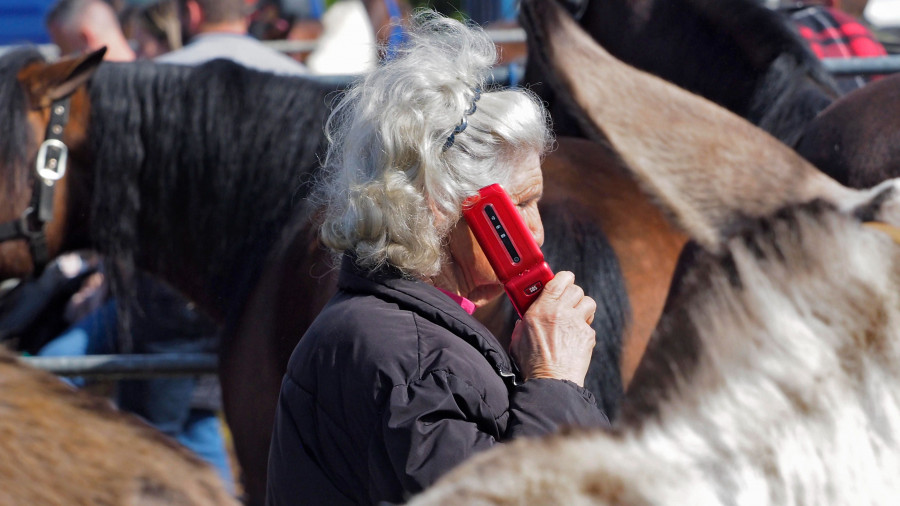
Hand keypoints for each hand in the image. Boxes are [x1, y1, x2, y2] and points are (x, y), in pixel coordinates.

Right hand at [509, 271, 596, 386]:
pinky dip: (584, 330)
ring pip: (589, 302)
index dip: (564, 278)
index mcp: (541, 308)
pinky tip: (575, 340)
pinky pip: (590, 325)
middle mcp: (560, 311)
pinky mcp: (587, 335)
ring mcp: (576, 323)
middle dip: (573, 295)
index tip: (563, 281)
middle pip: (576, 289)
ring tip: (576, 319)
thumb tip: (524, 320)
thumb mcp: (519, 339)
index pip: (559, 279)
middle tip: (568, 304)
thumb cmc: (532, 363)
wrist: (551, 382)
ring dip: (583, 309)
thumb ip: (523, 324)